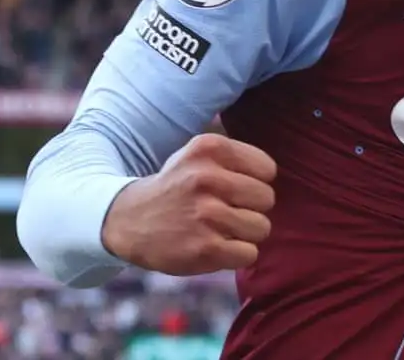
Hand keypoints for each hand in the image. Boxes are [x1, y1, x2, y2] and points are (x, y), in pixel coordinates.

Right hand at [101, 133, 276, 275]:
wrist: (127, 221)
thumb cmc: (177, 187)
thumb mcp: (199, 156)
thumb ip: (238, 158)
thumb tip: (276, 178)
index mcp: (209, 148)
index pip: (267, 169)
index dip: (254, 182)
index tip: (232, 189)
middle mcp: (206, 178)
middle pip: (267, 199)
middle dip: (252, 209)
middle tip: (226, 212)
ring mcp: (204, 214)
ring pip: (262, 228)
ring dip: (245, 234)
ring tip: (219, 230)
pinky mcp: (204, 248)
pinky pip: (250, 253)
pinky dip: (237, 255)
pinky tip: (215, 246)